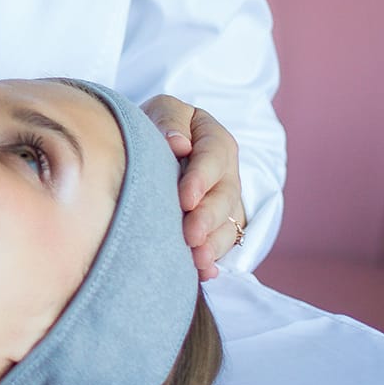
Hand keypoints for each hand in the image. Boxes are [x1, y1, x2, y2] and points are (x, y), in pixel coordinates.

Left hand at [141, 94, 247, 278]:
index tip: (184, 199)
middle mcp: (226, 172)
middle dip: (208, 218)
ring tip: (197, 259)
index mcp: (215, 140)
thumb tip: (177, 142)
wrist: (155, 143)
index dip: (200, 179)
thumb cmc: (158, 125)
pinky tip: (203, 272)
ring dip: (214, 243)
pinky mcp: (220, 223)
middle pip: (224, 196)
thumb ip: (168, 122)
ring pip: (228, 223)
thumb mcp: (161, 112)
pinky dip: (214, 258)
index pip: (213, 158)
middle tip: (190, 236)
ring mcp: (226, 200)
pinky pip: (223, 242)